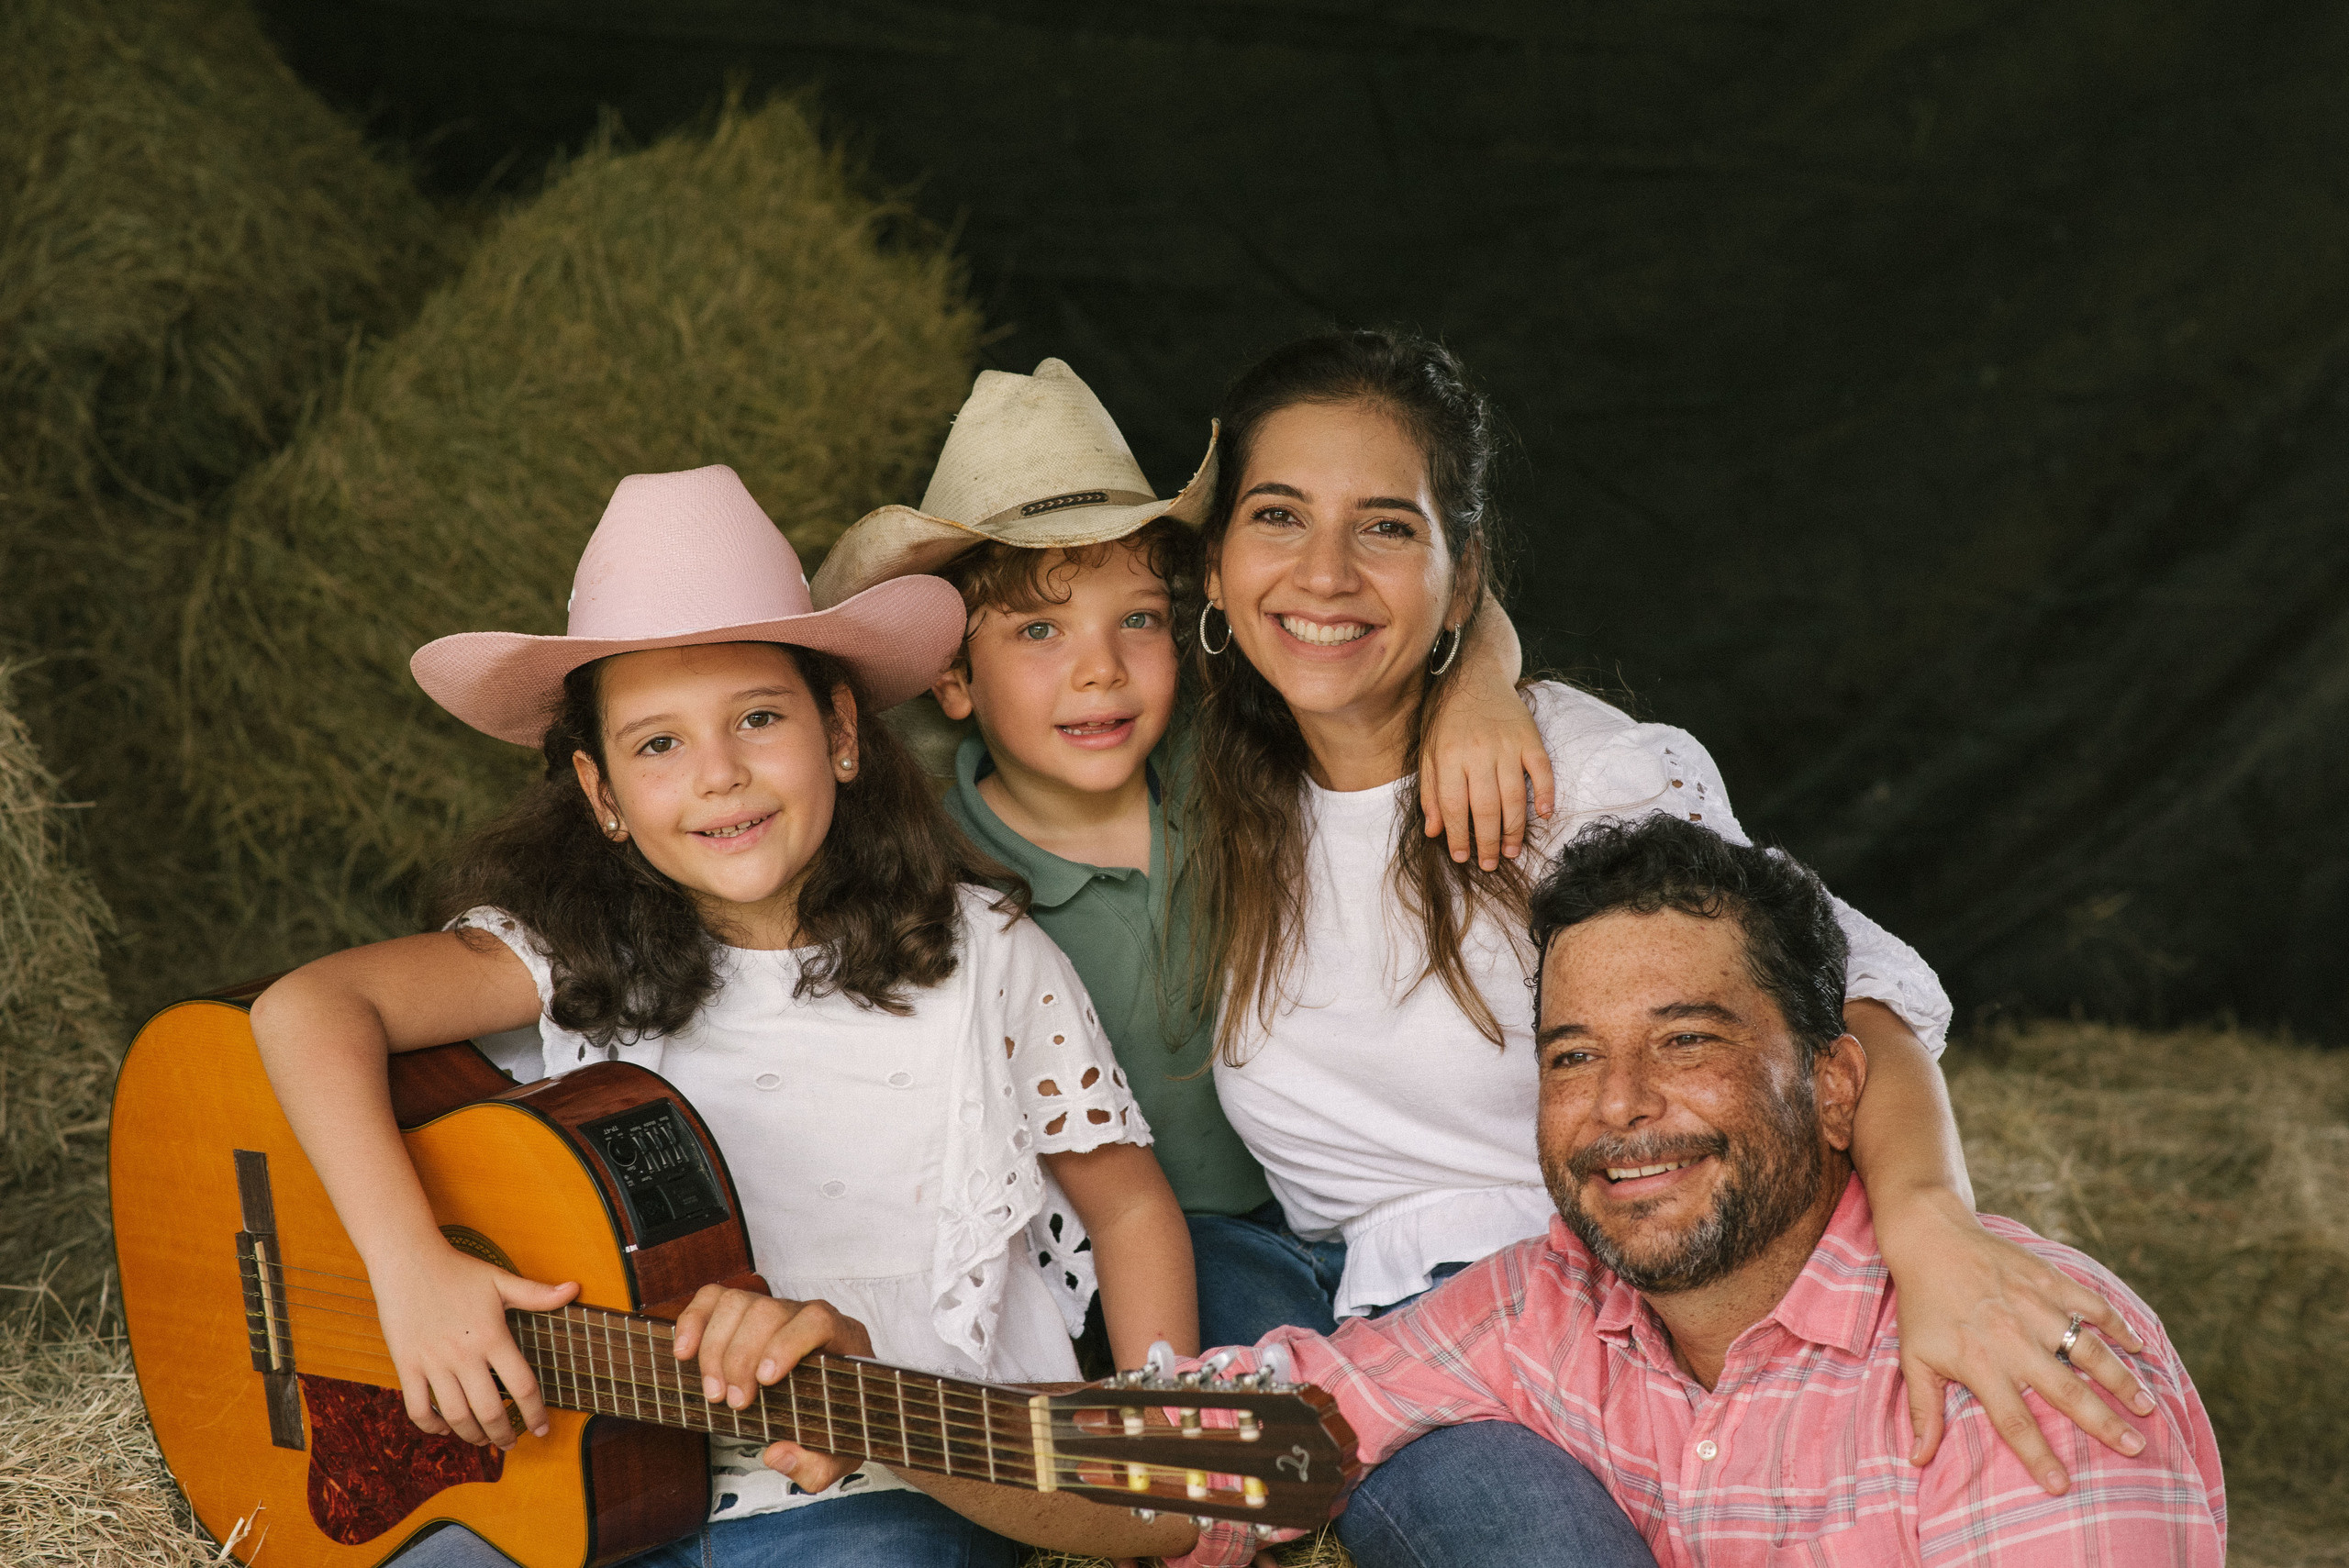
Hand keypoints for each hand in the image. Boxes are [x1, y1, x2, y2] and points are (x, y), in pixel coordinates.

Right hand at [373, 1241, 577, 1446]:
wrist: (408, 1261)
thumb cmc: (458, 1271)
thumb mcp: (501, 1280)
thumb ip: (537, 1294)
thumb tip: (574, 1289)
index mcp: (492, 1336)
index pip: (522, 1386)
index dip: (536, 1412)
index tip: (542, 1429)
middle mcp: (464, 1354)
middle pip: (490, 1410)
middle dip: (504, 1435)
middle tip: (511, 1444)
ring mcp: (433, 1362)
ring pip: (456, 1416)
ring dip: (472, 1436)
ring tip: (483, 1441)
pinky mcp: (406, 1365)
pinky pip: (418, 1408)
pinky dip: (432, 1425)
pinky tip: (445, 1428)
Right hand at [670, 1285, 876, 1492]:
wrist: (830, 1399)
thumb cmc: (836, 1420)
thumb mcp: (839, 1454)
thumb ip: (817, 1465)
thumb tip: (777, 1455)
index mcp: (841, 1339)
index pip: (818, 1319)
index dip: (788, 1343)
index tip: (765, 1379)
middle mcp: (805, 1316)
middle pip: (768, 1311)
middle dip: (741, 1358)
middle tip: (734, 1403)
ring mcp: (772, 1308)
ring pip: (737, 1303)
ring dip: (716, 1348)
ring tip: (714, 1392)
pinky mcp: (742, 1312)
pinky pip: (713, 1300)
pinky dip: (693, 1321)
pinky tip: (684, 1353)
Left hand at [1420, 676, 1552, 870]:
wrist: (1474, 677)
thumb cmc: (1447, 721)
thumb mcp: (1429, 753)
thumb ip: (1429, 792)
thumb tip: (1435, 832)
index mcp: (1449, 757)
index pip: (1453, 806)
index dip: (1458, 835)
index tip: (1461, 856)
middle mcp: (1478, 752)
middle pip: (1485, 808)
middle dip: (1488, 842)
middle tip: (1491, 864)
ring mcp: (1507, 745)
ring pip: (1513, 797)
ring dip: (1514, 829)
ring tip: (1512, 851)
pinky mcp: (1530, 738)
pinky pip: (1542, 771)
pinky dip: (1545, 794)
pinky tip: (1544, 815)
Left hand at [1883, 1189, 2155, 1493]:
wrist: (1930, 1238)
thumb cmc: (1922, 1305)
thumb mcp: (1913, 1358)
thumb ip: (1923, 1411)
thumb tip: (1917, 1460)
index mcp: (1981, 1363)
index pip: (2013, 1420)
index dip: (2037, 1456)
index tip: (2062, 1486)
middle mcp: (2013, 1339)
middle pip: (2065, 1391)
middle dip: (2102, 1423)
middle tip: (2135, 1448)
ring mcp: (2035, 1307)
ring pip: (2088, 1350)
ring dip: (2120, 1379)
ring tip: (2147, 1406)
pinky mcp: (2048, 1280)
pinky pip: (2091, 1305)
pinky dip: (2118, 1324)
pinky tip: (2139, 1345)